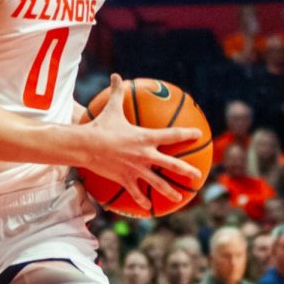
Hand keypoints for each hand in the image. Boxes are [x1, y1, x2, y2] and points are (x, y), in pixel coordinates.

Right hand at [77, 74, 203, 211]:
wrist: (85, 146)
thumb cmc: (100, 126)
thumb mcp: (111, 109)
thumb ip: (116, 92)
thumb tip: (116, 75)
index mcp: (145, 137)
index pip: (172, 135)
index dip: (187, 134)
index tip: (198, 134)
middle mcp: (145, 155)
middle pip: (171, 165)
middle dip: (187, 170)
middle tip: (197, 175)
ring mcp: (136, 169)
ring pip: (157, 183)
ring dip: (169, 191)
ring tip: (179, 197)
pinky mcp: (125, 179)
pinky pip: (136, 192)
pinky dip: (142, 200)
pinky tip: (149, 207)